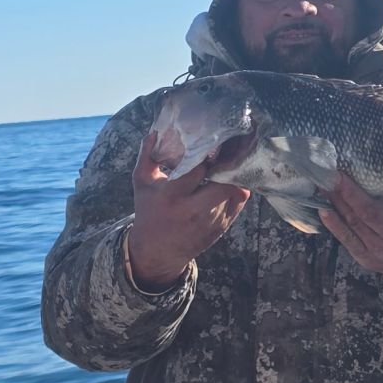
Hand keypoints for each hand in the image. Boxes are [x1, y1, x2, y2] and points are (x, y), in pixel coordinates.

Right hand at [128, 132, 249, 291]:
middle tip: (228, 149)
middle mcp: (193, 210)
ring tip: (232, 158)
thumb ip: (147, 156)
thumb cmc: (149, 211)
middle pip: (223, 184)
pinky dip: (238, 186)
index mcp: (171, 196)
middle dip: (227, 165)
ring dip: (234, 174)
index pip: (197, 170)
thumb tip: (155, 131)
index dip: (207, 153)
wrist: (158, 251)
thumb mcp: (142, 183)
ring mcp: (211, 220)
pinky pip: (240, 201)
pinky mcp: (223, 226)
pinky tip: (232, 175)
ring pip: (234, 191)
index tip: (211, 140)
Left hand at [318, 160, 382, 294]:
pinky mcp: (366, 256)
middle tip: (335, 175)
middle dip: (351, 192)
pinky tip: (323, 210)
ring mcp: (381, 246)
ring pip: (355, 222)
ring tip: (323, 185)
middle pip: (372, 212)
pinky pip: (347, 239)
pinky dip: (334, 224)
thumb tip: (381, 157)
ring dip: (337, 203)